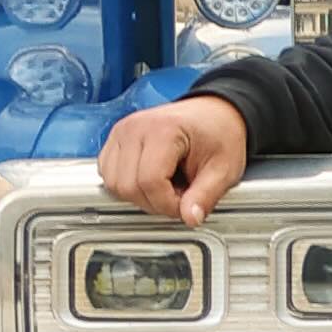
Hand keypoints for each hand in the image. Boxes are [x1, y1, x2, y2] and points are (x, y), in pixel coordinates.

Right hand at [96, 97, 255, 225]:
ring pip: (114, 184)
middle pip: (128, 187)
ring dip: (138, 195)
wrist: (212, 113)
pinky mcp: (115, 140)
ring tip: (164, 186)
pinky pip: (108, 175)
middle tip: (178, 194)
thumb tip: (190, 218)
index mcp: (163, 129)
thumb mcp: (223, 169)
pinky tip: (149, 179)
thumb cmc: (219, 134)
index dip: (167, 204)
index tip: (185, 204)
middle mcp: (135, 127)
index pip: (150, 182)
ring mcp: (121, 132)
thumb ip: (205, 196)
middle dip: (154, 202)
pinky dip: (127, 186)